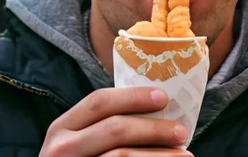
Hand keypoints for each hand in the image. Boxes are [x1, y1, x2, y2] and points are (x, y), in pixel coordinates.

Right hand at [40, 87, 192, 156]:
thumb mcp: (76, 142)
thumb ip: (101, 126)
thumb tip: (154, 110)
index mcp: (62, 127)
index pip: (99, 102)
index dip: (133, 97)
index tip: (164, 97)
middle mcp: (63, 148)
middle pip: (115, 129)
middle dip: (153, 128)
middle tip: (181, 131)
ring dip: (159, 156)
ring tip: (185, 156)